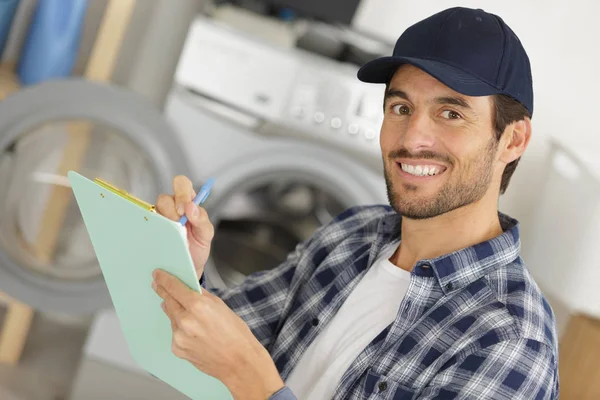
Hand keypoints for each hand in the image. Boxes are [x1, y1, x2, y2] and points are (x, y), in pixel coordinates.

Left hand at [152, 269, 284, 398]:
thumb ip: (202, 296)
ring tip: (190, 316)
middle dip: (164, 293)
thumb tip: (189, 288)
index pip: (174, 288)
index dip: (164, 279)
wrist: (238, 362)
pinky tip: (194, 334)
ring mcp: (179, 337)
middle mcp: (185, 321)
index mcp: (198, 306)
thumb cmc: (236, 333)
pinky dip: (180, 330)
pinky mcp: (177, 349)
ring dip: (176, 313)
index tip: (157, 274)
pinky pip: (175, 333)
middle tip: (157, 285)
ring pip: (172, 318)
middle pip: (168, 301)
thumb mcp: (221, 306)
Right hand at [155, 175, 213, 276]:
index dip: (181, 193)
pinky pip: (145, 224)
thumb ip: (202, 220)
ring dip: (163, 222)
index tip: (184, 209)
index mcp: (187, 202)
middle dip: (171, 210)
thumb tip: (191, 207)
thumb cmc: (197, 246)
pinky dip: (152, 230)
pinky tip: (161, 239)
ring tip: (172, 236)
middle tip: (178, 223)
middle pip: (164, 198)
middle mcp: (171, 207)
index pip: (181, 184)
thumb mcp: (206, 234)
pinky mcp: (150, 230)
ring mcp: (159, 219)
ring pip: (154, 211)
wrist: (189, 265)